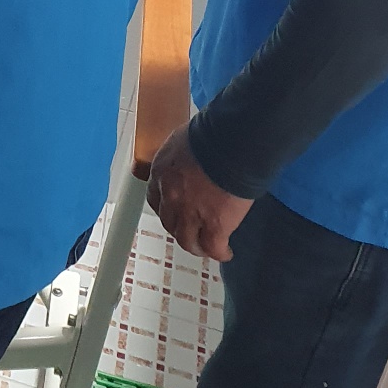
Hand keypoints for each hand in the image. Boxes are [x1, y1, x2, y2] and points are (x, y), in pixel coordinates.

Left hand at [146, 123, 252, 262]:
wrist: (231, 144)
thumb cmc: (212, 134)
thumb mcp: (182, 139)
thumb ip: (178, 155)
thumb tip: (184, 159)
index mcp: (162, 172)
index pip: (155, 198)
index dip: (165, 208)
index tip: (174, 211)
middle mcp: (171, 196)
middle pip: (169, 222)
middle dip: (179, 228)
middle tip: (190, 230)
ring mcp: (191, 213)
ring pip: (187, 240)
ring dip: (196, 246)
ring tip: (206, 247)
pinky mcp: (214, 225)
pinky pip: (213, 247)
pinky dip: (219, 252)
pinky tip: (225, 252)